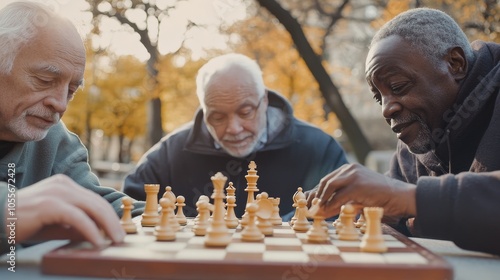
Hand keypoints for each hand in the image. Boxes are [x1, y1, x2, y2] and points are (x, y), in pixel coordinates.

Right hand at [10, 174, 124, 246]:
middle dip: (112, 221)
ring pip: (92, 207)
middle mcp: (63, 185)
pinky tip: (97, 241)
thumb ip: (74, 226)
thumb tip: (96, 234)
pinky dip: (91, 230)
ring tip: (115, 240)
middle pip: (97, 202)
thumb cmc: (22, 221)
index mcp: (65, 185)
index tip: (117, 229)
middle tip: (121, 237)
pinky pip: (78, 218)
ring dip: (107, 226)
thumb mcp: (54, 223)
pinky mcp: (50, 204)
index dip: (109, 215)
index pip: (94, 199)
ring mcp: (57, 192)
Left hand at [313, 163, 416, 218]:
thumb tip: (323, 209)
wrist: (401, 196)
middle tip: (312, 209)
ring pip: (330, 187)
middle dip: (317, 197)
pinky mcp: (358, 185)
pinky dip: (331, 206)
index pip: (328, 180)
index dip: (318, 193)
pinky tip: (328, 213)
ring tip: (318, 212)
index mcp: (349, 169)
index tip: (312, 204)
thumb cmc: (380, 197)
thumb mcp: (358, 195)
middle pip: (326, 182)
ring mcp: (354, 175)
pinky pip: (339, 197)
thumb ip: (343, 198)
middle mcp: (350, 169)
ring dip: (322, 201)